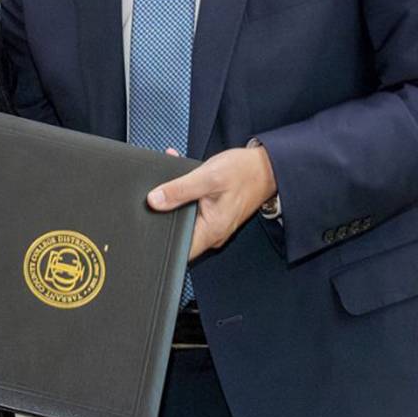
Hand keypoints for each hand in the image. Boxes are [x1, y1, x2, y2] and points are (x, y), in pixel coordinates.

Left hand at [146, 145, 276, 259]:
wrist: (267, 167)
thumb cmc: (244, 172)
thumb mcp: (208, 177)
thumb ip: (179, 190)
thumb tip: (154, 200)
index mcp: (211, 230)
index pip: (179, 249)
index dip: (162, 238)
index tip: (150, 222)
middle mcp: (213, 233)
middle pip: (180, 232)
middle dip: (166, 213)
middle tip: (158, 195)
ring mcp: (215, 224)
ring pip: (186, 218)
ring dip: (176, 200)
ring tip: (171, 183)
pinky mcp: (215, 215)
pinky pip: (195, 210)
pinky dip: (186, 195)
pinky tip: (182, 179)